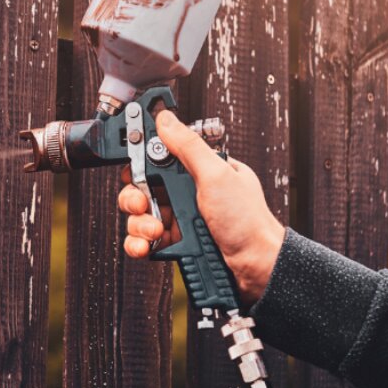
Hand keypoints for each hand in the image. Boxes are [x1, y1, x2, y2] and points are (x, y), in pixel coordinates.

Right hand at [118, 109, 285, 302]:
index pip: (160, 159)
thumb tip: (167, 119)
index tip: (132, 171)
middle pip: (143, 188)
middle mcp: (188, 193)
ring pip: (141, 216)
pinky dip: (140, 243)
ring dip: (139, 224)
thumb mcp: (217, 175)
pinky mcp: (176, 243)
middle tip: (143, 205)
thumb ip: (189, 147)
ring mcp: (181, 219)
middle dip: (136, 198)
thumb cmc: (248, 222)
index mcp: (200, 170)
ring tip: (155, 231)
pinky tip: (146, 245)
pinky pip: (145, 240)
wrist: (256, 267)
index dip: (141, 164)